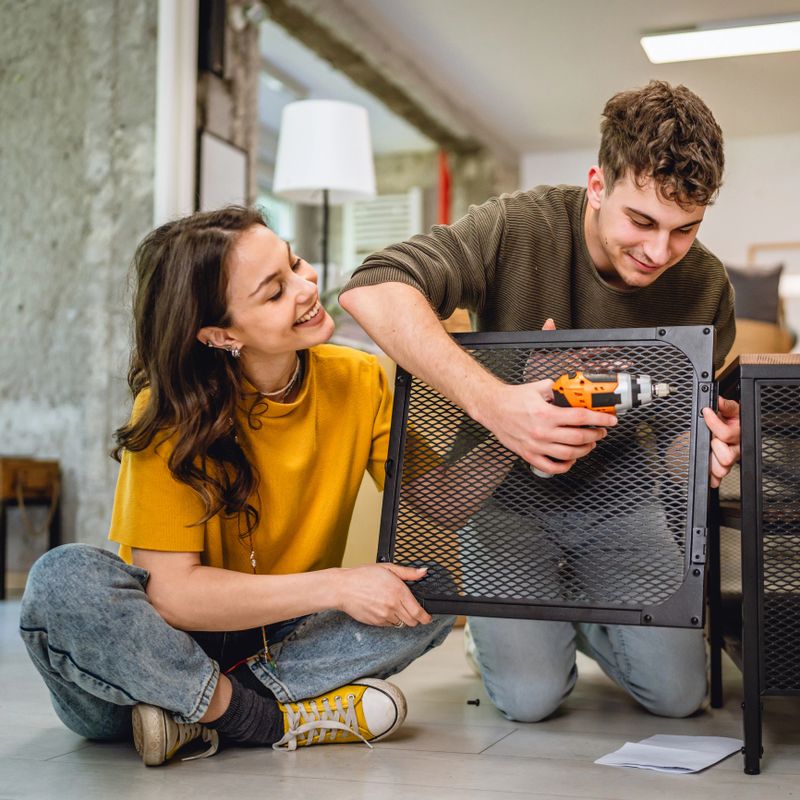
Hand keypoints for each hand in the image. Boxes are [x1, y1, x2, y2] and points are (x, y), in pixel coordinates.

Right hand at [335, 563, 431, 626]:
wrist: (343, 588)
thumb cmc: (363, 576)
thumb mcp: (388, 568)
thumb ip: (408, 572)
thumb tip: (423, 572)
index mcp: (398, 591)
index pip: (418, 612)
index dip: (425, 617)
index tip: (427, 617)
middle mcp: (393, 606)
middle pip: (412, 621)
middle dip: (415, 619)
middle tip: (413, 613)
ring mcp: (384, 616)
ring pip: (401, 624)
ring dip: (402, 619)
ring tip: (395, 607)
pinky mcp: (376, 622)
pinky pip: (389, 625)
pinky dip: (391, 620)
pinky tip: (385, 609)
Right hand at [476, 316, 617, 474]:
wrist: (492, 408)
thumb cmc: (512, 399)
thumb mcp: (538, 387)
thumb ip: (558, 389)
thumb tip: (574, 390)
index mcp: (546, 413)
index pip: (581, 418)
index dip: (599, 420)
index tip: (609, 420)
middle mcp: (542, 432)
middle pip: (579, 438)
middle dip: (596, 435)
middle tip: (601, 431)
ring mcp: (536, 446)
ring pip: (569, 454)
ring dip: (585, 450)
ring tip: (590, 444)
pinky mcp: (528, 455)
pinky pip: (551, 467)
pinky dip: (565, 466)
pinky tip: (571, 459)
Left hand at [702, 397, 740, 487]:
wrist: (725, 426)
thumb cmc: (727, 418)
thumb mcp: (728, 409)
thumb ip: (725, 405)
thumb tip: (719, 401)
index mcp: (740, 433)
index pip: (726, 434)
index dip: (714, 423)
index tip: (706, 412)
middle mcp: (737, 448)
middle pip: (727, 457)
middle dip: (714, 447)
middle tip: (711, 439)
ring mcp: (731, 458)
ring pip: (722, 468)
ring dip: (712, 462)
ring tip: (709, 452)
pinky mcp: (724, 466)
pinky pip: (718, 476)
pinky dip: (712, 477)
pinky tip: (708, 474)